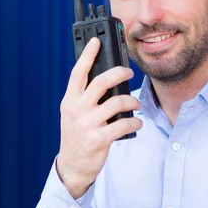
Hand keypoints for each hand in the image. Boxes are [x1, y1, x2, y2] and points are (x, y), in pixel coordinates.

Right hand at [56, 37, 142, 198]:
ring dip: (131, 102)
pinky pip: (123, 125)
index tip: (96, 41)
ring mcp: (87, 124)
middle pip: (101, 82)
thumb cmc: (77, 135)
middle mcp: (77, 109)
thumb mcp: (73, 113)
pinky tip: (137, 122)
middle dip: (119, 73)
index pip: (78, 72)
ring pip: (116, 103)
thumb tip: (106, 79)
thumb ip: (84, 97)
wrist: (72, 165)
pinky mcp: (99, 139)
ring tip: (136, 104)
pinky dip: (135, 122)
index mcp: (70, 100)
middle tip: (129, 72)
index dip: (87, 55)